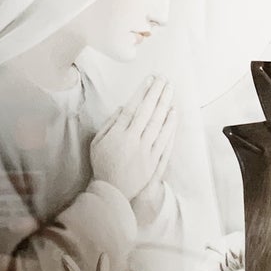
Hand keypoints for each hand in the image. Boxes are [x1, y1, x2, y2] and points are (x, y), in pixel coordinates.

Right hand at [90, 77, 174, 202]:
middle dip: (157, 93)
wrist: (111, 191)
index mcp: (118, 134)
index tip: (150, 79)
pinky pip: (165, 141)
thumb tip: (124, 108)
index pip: (133, 108)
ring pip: (158, 124)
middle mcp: (133, 140)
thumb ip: (109, 124)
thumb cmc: (102, 165)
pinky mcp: (154, 161)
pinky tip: (173, 114)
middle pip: (148, 112)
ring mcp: (145, 151)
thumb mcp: (97, 142)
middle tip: (165, 79)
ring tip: (171, 90)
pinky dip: (170, 126)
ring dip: (165, 105)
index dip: (142, 92)